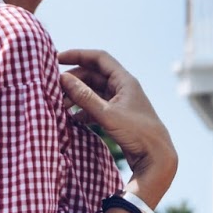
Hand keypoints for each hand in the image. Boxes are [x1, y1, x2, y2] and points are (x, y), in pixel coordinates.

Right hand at [58, 48, 176, 203]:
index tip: (58, 59)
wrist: (157, 157)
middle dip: (74, 79)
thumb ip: (84, 96)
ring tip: (61, 105)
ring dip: (78, 96)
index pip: (99, 58)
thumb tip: (63, 78)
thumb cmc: (137, 133)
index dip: (78, 55)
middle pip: (94, 75)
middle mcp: (123, 88)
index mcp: (125, 81)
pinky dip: (84, 110)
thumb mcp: (107, 114)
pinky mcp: (119, 117)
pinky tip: (73, 118)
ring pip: (95, 92)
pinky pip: (97, 107)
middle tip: (55, 88)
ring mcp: (121, 103)